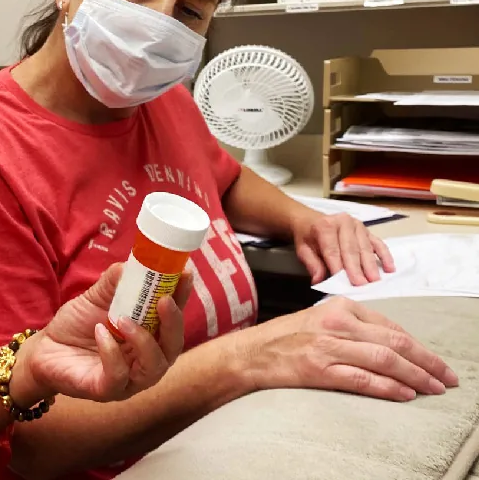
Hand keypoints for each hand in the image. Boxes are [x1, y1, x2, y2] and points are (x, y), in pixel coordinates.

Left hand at [13, 265, 191, 404]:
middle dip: (173, 323)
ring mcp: (128, 379)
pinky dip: (111, 352)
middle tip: (164, 300)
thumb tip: (135, 263)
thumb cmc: (77, 324)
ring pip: (153, 367)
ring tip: (121, 319)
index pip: (173, 317)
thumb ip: (116, 281)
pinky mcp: (105, 390)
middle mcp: (145, 360)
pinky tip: (99, 332)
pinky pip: (118, 376)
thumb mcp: (96, 296)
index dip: (182, 297)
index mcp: (149, 336)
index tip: (186, 274)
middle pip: (173, 347)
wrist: (44, 349)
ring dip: (143, 340)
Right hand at [237, 297, 457, 401]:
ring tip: (434, 387)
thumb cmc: (286, 337)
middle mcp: (337, 323)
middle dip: (427, 361)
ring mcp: (328, 346)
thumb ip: (353, 326)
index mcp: (339, 307)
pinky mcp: (320, 369)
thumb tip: (391, 344)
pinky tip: (405, 393)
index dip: (418, 346)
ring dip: (416, 376)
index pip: (389, 327)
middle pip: (394, 342)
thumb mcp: (321, 319)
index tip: (435, 361)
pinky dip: (388, 387)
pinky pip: (363, 379)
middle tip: (447, 376)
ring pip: (384, 360)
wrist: (252, 352)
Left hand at [292, 211, 394, 285]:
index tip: (346, 282)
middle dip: (357, 268)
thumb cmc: (308, 236)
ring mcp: (357, 225)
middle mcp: (343, 222)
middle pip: (351, 249)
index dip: (339, 267)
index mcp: (325, 226)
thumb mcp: (303, 249)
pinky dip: (385, 256)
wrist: (310, 220)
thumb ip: (312, 265)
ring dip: (371, 265)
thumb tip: (319, 280)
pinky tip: (389, 268)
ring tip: (375, 280)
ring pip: (365, 247)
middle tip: (363, 285)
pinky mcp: (367, 230)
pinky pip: (378, 243)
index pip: (333, 250)